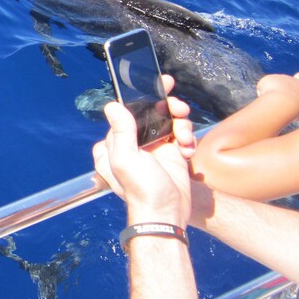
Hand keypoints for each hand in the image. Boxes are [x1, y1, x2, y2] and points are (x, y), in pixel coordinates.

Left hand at [92, 76, 195, 226]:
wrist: (167, 214)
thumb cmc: (142, 190)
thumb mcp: (127, 159)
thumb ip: (121, 131)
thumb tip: (111, 105)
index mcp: (115, 142)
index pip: (127, 111)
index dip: (144, 96)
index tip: (161, 84)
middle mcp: (132, 142)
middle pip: (151, 112)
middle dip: (168, 109)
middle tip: (179, 109)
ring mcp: (152, 147)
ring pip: (168, 121)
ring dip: (180, 125)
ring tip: (183, 139)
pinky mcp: (170, 153)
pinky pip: (179, 135)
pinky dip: (186, 139)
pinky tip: (186, 151)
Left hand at [256, 73, 298, 121]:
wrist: (281, 104)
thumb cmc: (297, 109)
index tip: (296, 90)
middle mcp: (290, 79)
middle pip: (286, 81)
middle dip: (282, 89)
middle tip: (281, 101)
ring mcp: (277, 78)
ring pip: (273, 84)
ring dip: (271, 91)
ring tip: (272, 103)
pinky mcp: (266, 79)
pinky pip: (262, 85)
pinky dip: (262, 91)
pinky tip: (264, 100)